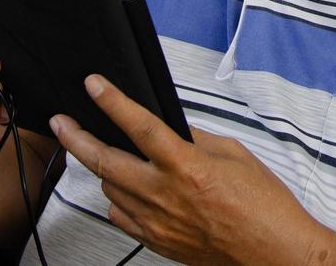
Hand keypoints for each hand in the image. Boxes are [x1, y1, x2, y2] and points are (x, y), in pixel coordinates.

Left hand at [50, 74, 322, 265]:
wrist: (273, 252)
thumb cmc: (264, 207)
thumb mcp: (234, 155)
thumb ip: (196, 140)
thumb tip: (172, 130)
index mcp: (186, 166)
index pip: (139, 125)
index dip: (112, 101)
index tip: (94, 85)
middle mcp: (165, 195)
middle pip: (104, 161)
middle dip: (76, 138)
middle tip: (63, 123)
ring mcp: (157, 222)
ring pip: (109, 189)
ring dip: (103, 169)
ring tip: (107, 155)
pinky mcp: (157, 242)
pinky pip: (121, 217)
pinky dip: (118, 200)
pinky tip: (127, 191)